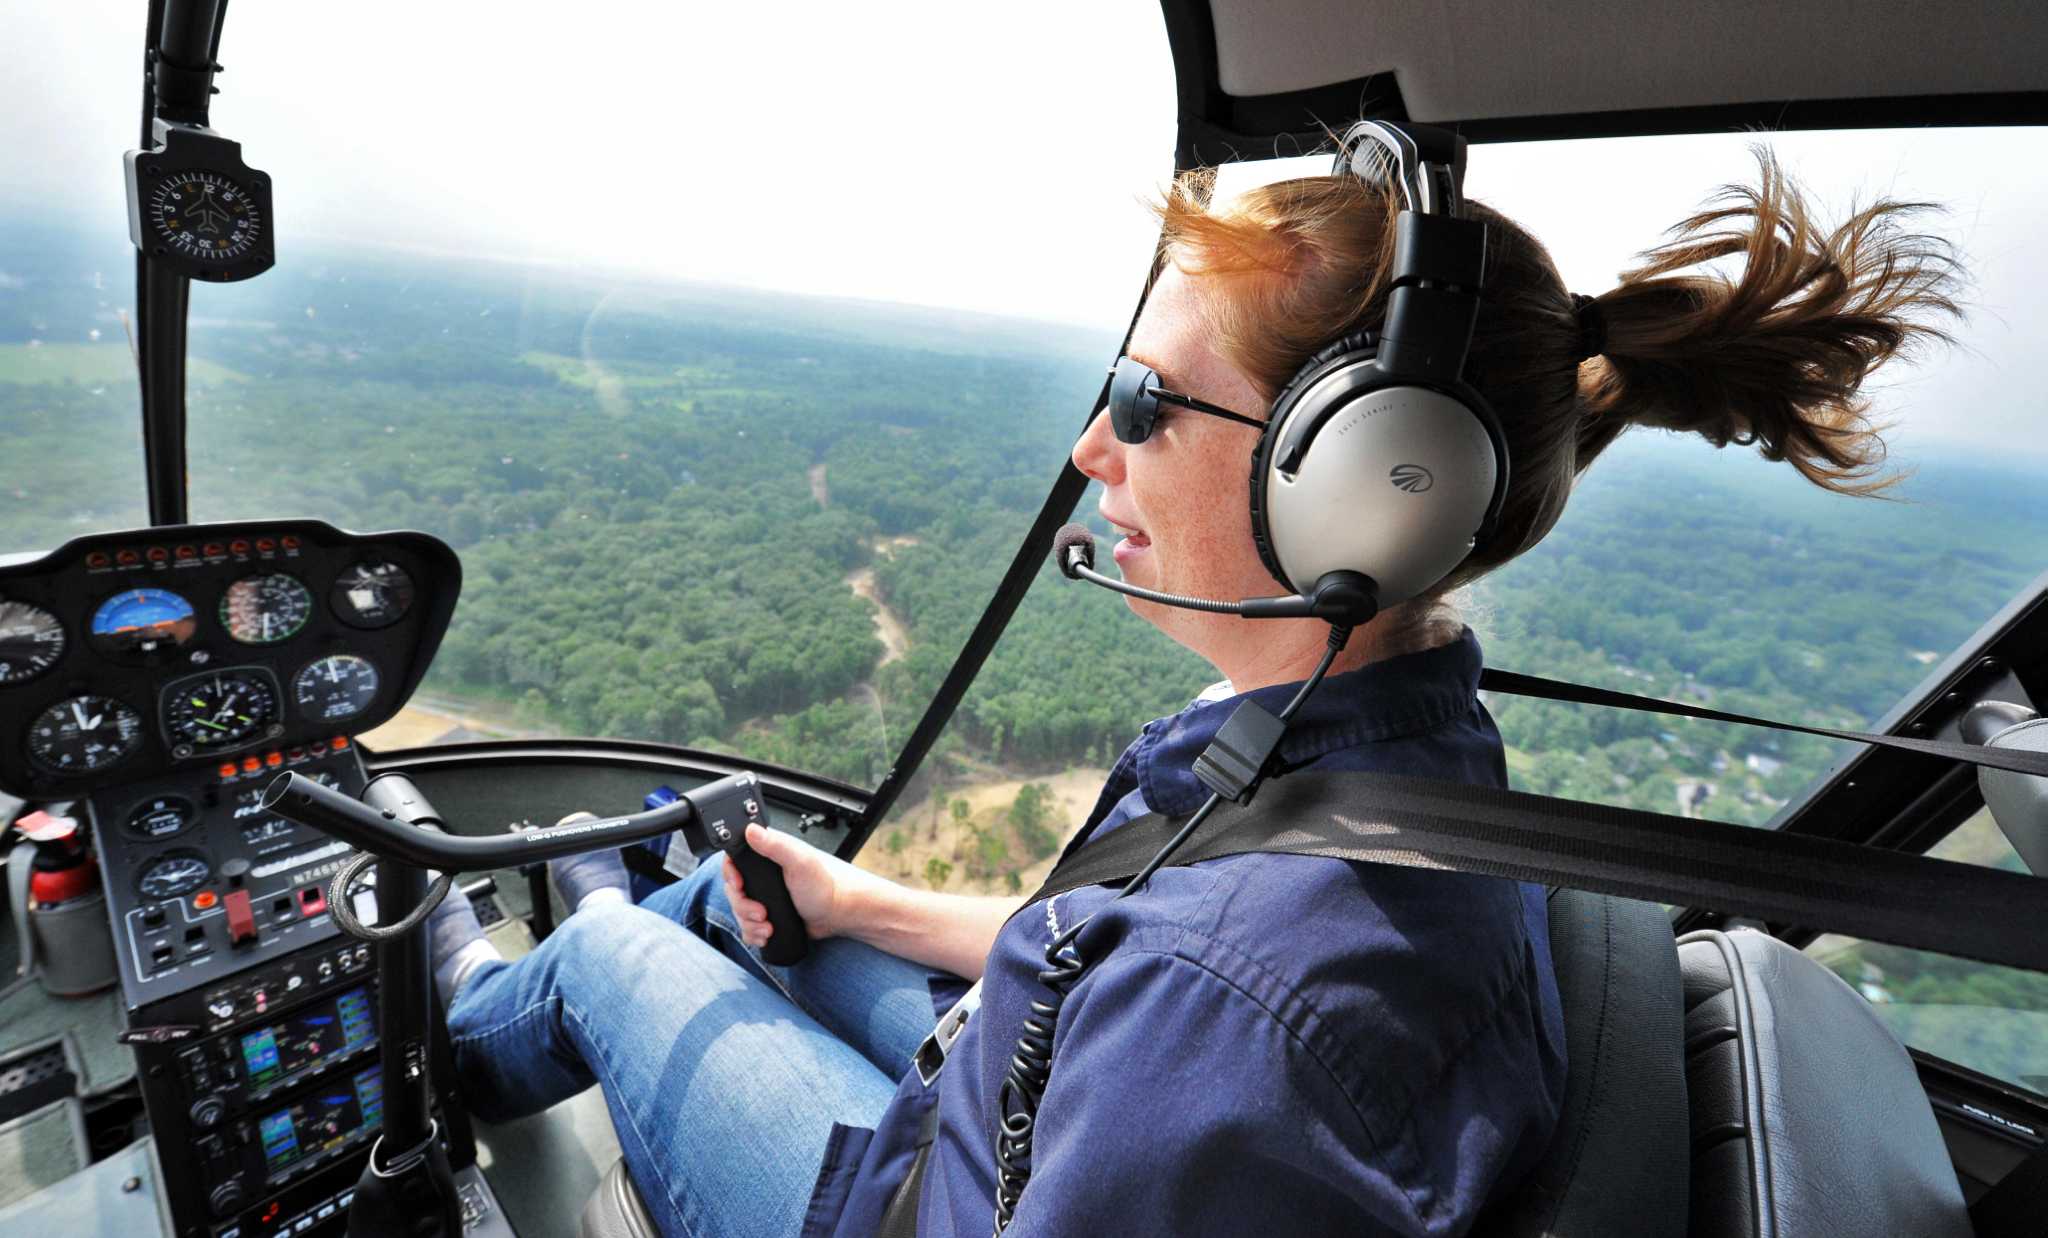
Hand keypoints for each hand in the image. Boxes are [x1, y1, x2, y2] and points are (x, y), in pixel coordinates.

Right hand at [721, 823, 889, 949]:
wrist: (836, 914)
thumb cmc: (824, 887)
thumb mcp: (799, 862)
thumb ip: (775, 845)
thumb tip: (752, 830)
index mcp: (768, 855)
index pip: (734, 861)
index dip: (731, 876)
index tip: (740, 887)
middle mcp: (762, 875)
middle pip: (733, 891)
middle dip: (743, 906)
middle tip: (761, 912)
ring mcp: (763, 895)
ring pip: (739, 911)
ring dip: (749, 923)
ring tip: (768, 926)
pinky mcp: (766, 914)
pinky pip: (747, 926)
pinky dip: (753, 933)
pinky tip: (766, 933)